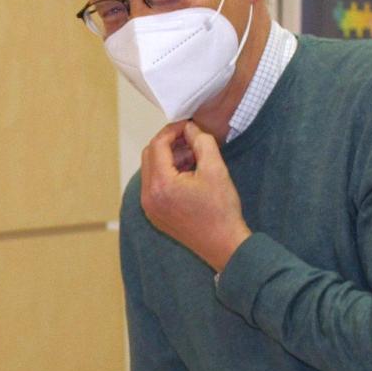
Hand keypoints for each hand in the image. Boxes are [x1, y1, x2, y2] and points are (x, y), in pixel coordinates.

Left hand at [139, 121, 250, 270]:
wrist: (223, 245)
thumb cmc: (221, 210)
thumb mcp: (216, 168)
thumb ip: (201, 142)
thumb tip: (190, 128)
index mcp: (161, 185)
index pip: (157, 145)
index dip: (172, 130)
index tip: (188, 125)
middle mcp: (148, 197)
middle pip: (149, 156)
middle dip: (169, 144)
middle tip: (191, 139)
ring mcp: (150, 208)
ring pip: (151, 170)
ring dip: (169, 158)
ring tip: (194, 156)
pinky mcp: (155, 214)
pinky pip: (155, 186)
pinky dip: (167, 174)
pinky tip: (189, 173)